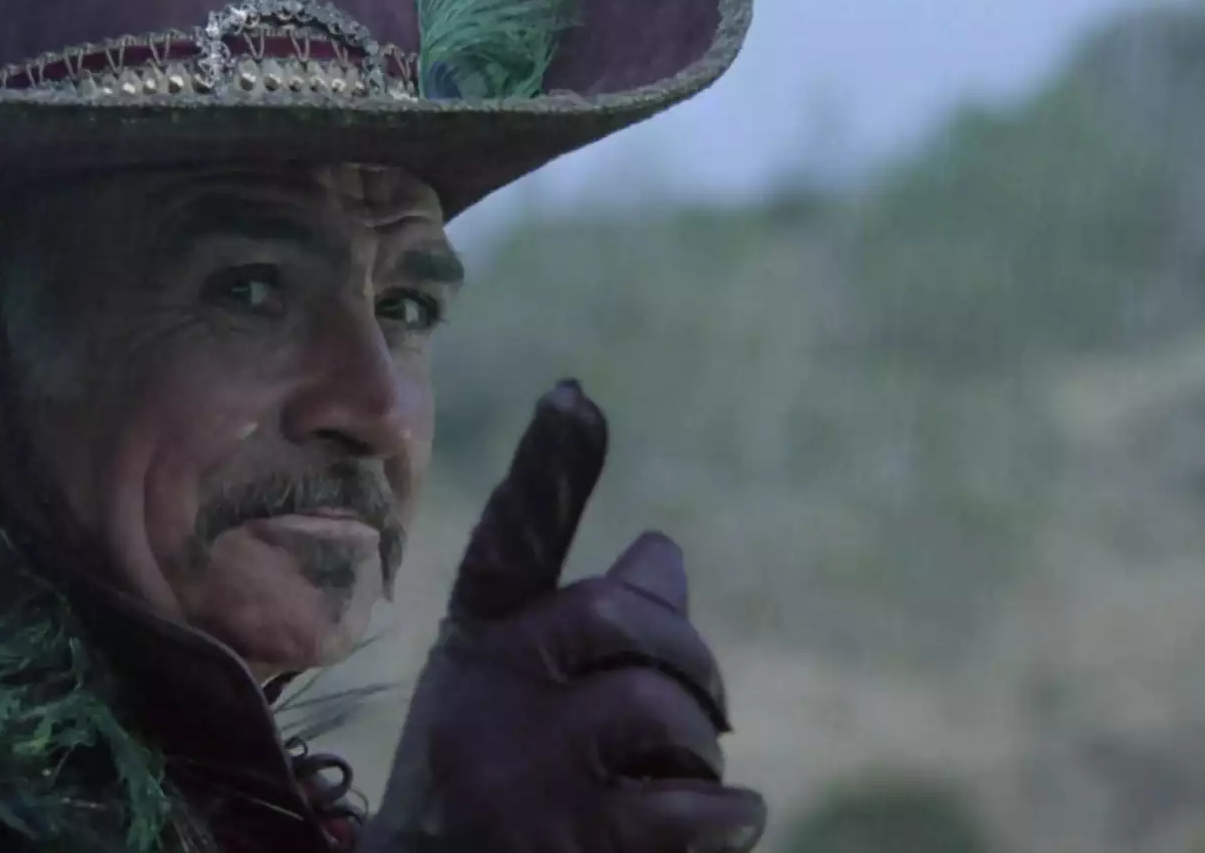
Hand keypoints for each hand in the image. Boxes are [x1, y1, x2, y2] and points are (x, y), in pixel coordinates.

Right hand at [367, 381, 764, 852]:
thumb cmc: (500, 790)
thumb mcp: (523, 701)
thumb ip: (591, 627)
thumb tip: (665, 549)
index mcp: (477, 647)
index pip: (509, 545)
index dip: (546, 469)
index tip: (577, 396)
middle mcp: (480, 696)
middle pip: (613, 614)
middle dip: (689, 657)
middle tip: (712, 712)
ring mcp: (514, 772)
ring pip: (655, 708)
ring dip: (701, 751)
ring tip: (689, 788)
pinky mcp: (560, 844)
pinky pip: (685, 804)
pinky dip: (727, 815)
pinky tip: (727, 823)